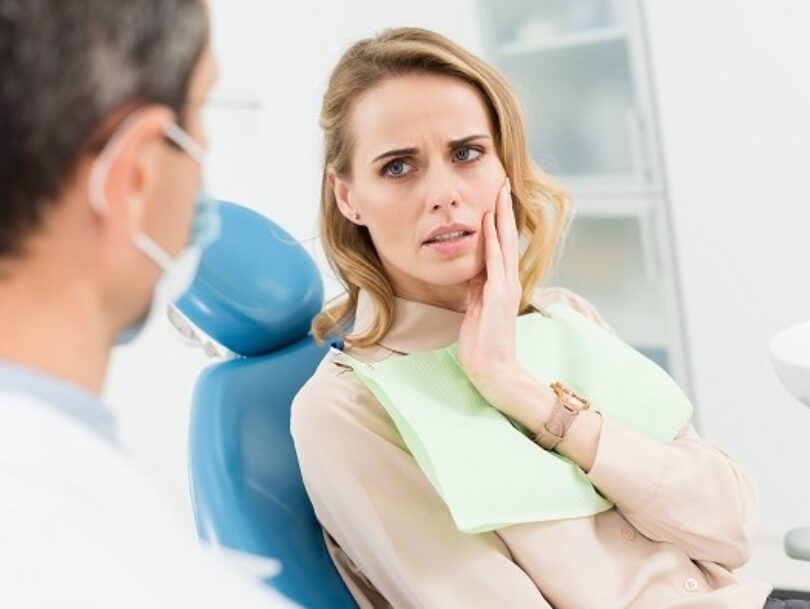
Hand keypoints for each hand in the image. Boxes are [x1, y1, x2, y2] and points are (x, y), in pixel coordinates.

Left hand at [457, 176, 525, 413]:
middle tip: (503, 184)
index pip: (501, 245)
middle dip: (503, 210)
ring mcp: (505, 287)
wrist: (492, 367)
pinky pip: (494, 264)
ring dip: (500, 218)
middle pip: (506, 238)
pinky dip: (492, 243)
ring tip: (500, 194)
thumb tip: (472, 269)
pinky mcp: (499, 296)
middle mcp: (507, 281)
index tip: (495, 198)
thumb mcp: (476, 307)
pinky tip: (489, 224)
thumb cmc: (483, 342)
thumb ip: (476, 287)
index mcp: (502, 283)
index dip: (498, 221)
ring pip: (503, 245)